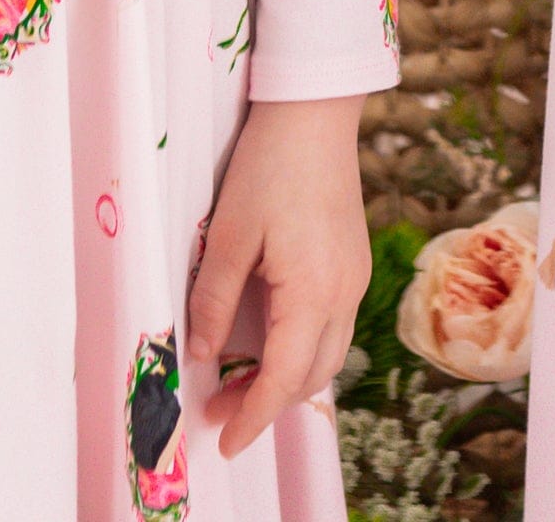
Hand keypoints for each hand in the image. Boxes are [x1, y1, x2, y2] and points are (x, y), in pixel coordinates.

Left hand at [186, 93, 369, 458]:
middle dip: (266, 403)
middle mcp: (344, 294)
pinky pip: (333, 325)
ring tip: (239, 382)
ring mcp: (354, 277)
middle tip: (218, 410)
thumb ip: (214, 299)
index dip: (253, 417)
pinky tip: (271, 340)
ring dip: (287, 378)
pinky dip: (302, 348)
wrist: (315, 112)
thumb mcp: (229, 233)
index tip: (226, 442)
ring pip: (328, 354)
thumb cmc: (269, 165)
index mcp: (313, 293)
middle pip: (312, 376)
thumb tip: (201, 353)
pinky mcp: (353, 260)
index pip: (284, 380)